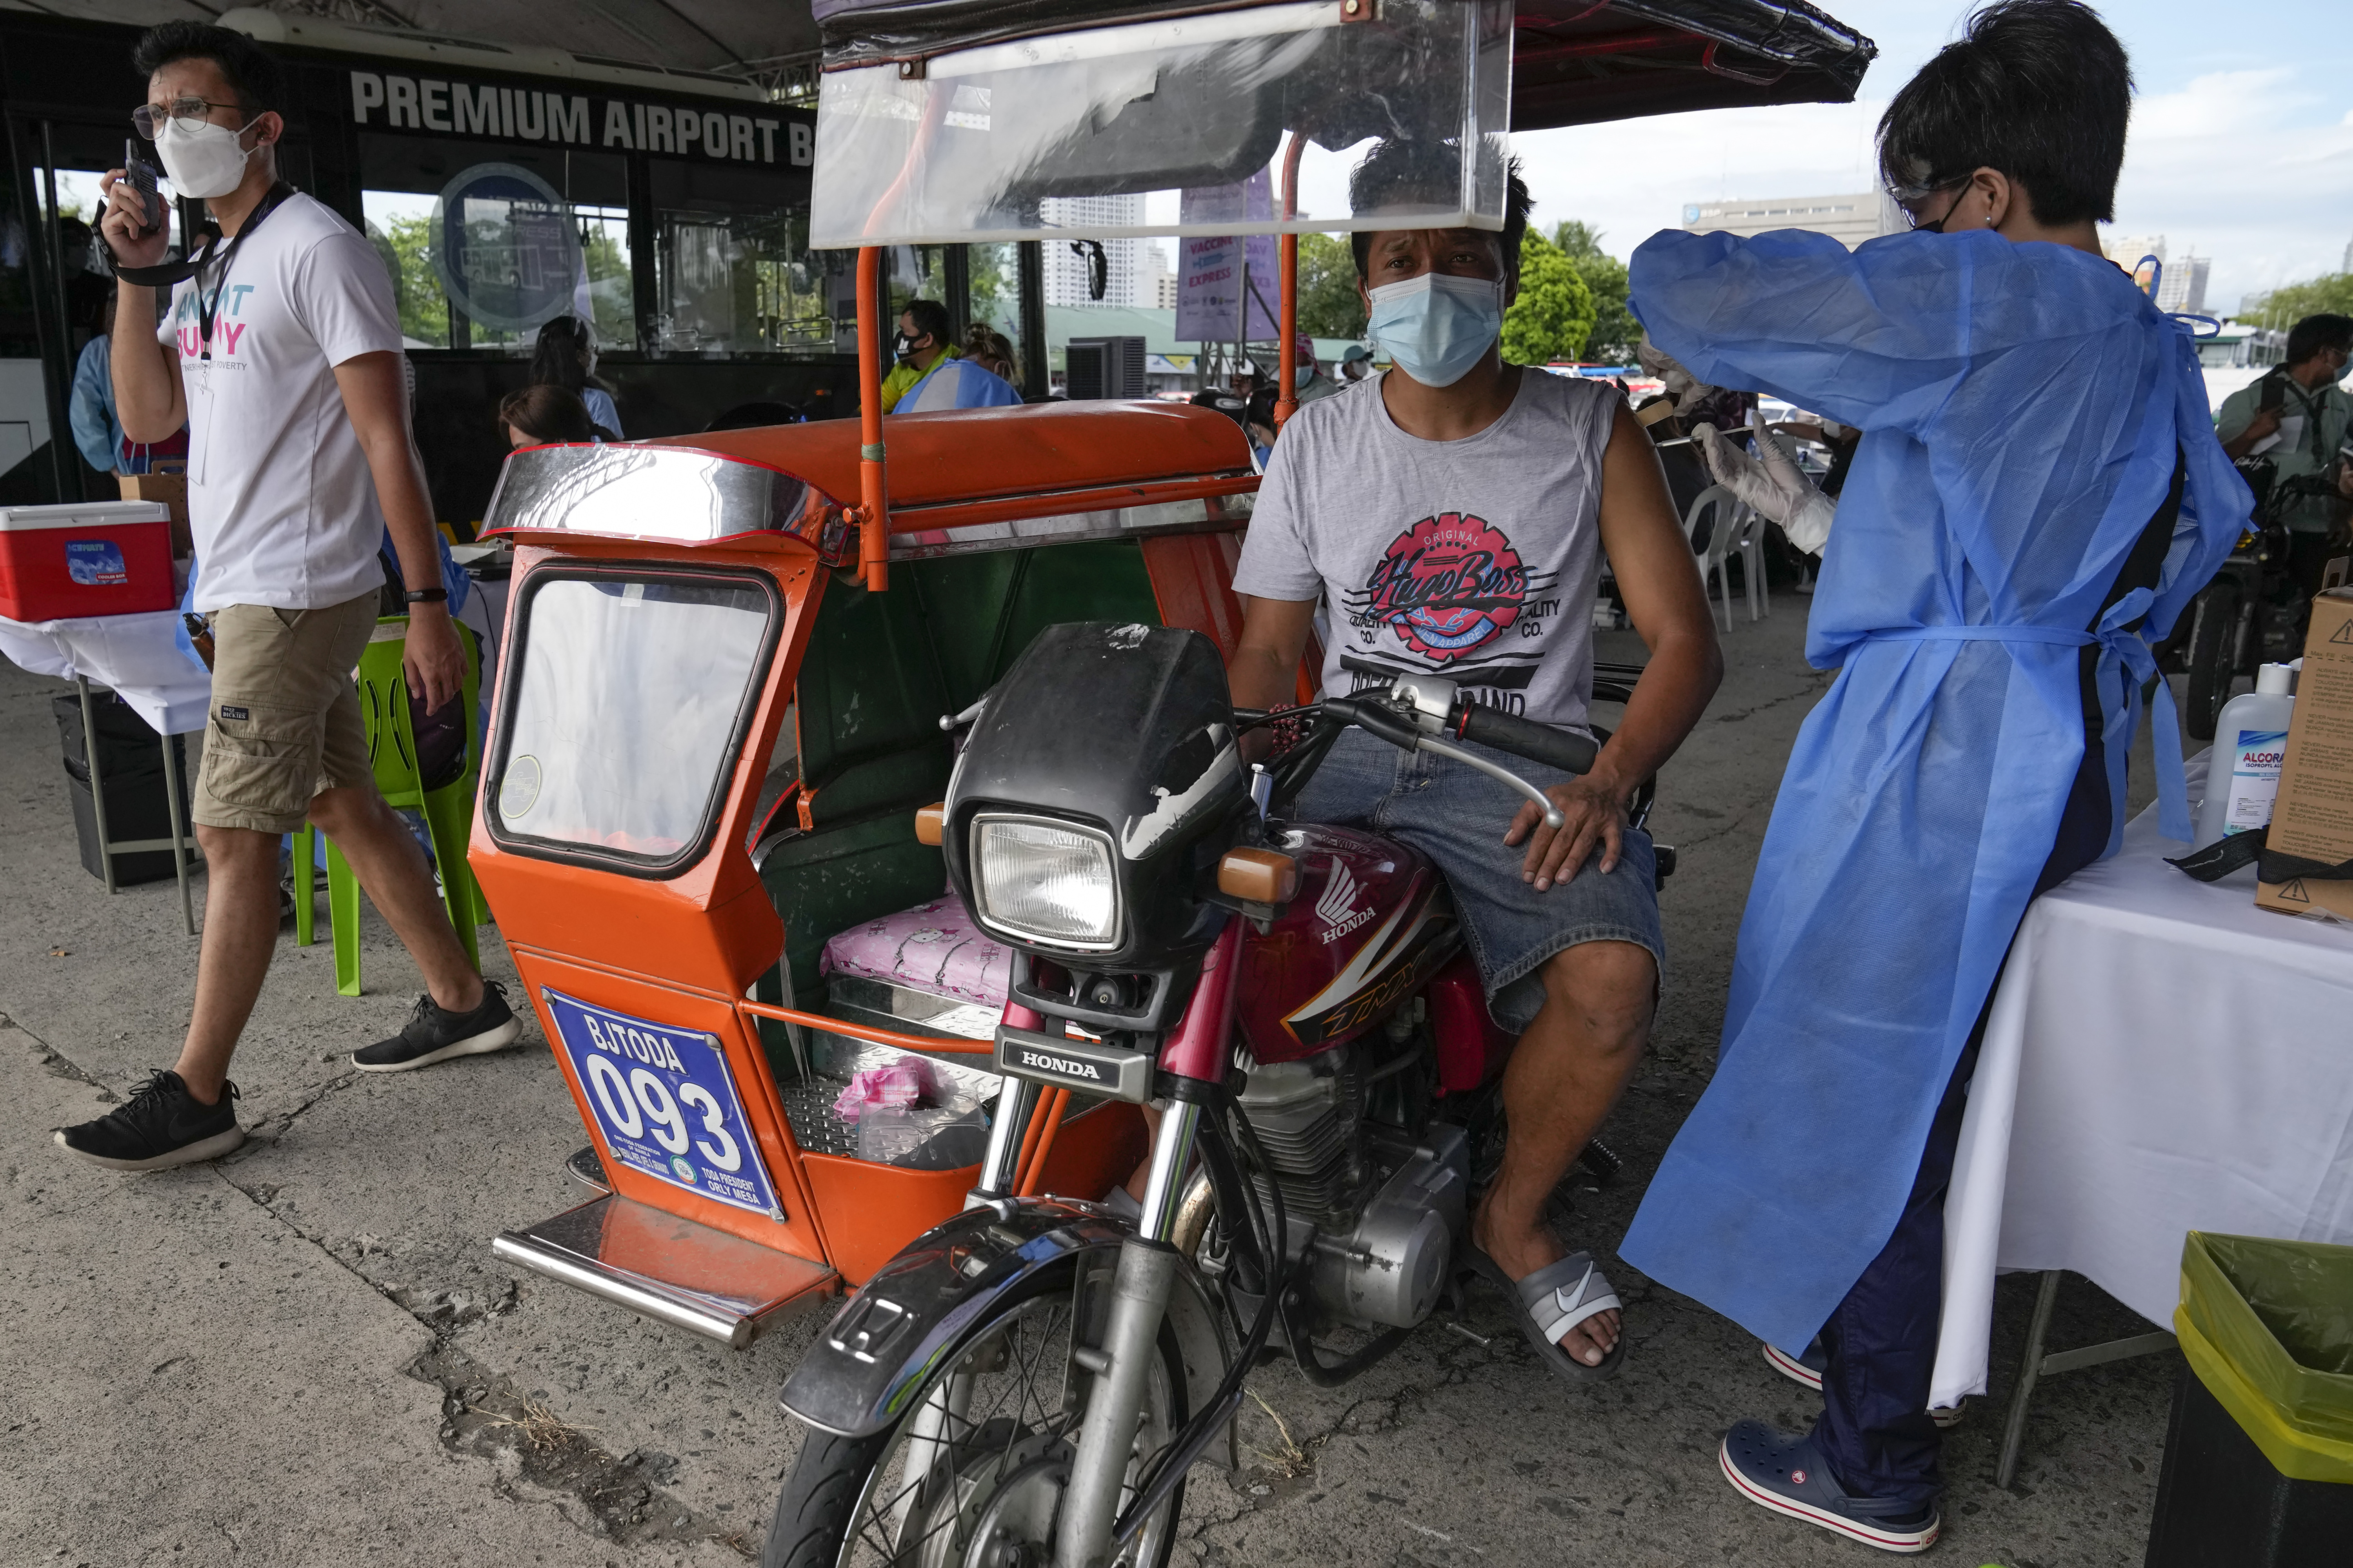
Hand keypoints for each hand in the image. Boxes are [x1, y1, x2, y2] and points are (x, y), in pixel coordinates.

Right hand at [98, 169, 167, 271]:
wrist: (145, 266)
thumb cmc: (149, 249)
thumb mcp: (162, 228)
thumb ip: (162, 211)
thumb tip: (159, 195)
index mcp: (126, 208)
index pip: (113, 185)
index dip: (114, 175)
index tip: (125, 171)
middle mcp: (116, 211)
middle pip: (115, 187)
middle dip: (132, 191)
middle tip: (143, 204)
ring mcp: (110, 218)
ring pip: (119, 199)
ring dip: (135, 210)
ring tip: (144, 224)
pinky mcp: (108, 226)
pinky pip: (121, 216)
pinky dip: (132, 224)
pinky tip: (135, 234)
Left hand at [402, 603, 465, 715]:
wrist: (431, 618)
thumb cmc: (416, 637)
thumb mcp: (408, 659)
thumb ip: (413, 678)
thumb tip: (417, 694)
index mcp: (431, 675)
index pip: (435, 698)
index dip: (433, 708)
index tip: (430, 712)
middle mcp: (446, 672)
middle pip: (448, 694)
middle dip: (442, 702)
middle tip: (436, 702)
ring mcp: (456, 664)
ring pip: (458, 685)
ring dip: (452, 692)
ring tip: (446, 691)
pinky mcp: (462, 656)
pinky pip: (465, 672)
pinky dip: (460, 678)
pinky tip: (455, 677)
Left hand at [1504, 773, 1629, 891]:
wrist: (1604, 783)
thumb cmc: (1570, 796)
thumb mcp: (1543, 799)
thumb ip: (1523, 819)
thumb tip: (1508, 841)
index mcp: (1557, 805)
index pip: (1543, 834)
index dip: (1534, 855)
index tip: (1527, 875)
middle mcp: (1577, 811)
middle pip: (1562, 841)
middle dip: (1550, 864)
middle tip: (1541, 885)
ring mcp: (1597, 818)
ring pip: (1583, 843)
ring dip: (1573, 863)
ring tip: (1562, 880)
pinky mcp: (1614, 824)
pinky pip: (1614, 842)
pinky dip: (1611, 855)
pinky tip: (1604, 870)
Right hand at [1695, 422, 1835, 553]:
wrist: (1799, 500)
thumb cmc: (1792, 479)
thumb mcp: (1776, 453)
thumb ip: (1763, 436)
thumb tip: (1755, 415)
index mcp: (1748, 461)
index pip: (1727, 447)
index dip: (1717, 437)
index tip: (1710, 426)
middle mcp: (1740, 470)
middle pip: (1720, 454)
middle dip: (1709, 440)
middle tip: (1702, 427)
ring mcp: (1738, 480)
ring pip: (1718, 464)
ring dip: (1711, 449)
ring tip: (1708, 435)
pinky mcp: (1739, 489)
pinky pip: (1723, 476)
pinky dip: (1717, 463)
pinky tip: (1715, 451)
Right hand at [2242, 405, 2283, 443]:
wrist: (2254, 434)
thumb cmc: (2254, 425)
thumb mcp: (2256, 416)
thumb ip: (2259, 411)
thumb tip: (2259, 407)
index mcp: (2268, 413)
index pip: (2278, 408)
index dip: (2282, 406)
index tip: (2285, 404)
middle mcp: (2273, 417)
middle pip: (2282, 413)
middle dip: (2282, 413)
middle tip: (2282, 413)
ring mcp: (2275, 423)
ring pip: (2280, 420)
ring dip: (2278, 420)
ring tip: (2274, 421)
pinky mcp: (2276, 428)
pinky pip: (2279, 425)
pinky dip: (2277, 425)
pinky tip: (2273, 426)